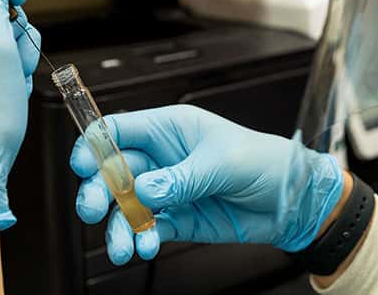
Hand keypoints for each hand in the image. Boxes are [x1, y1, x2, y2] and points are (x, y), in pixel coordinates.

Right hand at [70, 105, 344, 264]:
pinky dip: (141, 240)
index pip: (120, 130)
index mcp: (171, 129)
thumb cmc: (267, 161)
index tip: (83, 165)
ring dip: (117, 227)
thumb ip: (182, 177)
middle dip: (99, 191)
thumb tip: (144, 189)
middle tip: (95, 210)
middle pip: (113, 171)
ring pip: (125, 207)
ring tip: (121, 247)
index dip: (95, 144)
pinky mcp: (177, 219)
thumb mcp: (225, 163)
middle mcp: (162, 158)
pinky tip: (145, 247)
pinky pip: (148, 229)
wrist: (294, 201)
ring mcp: (167, 190)